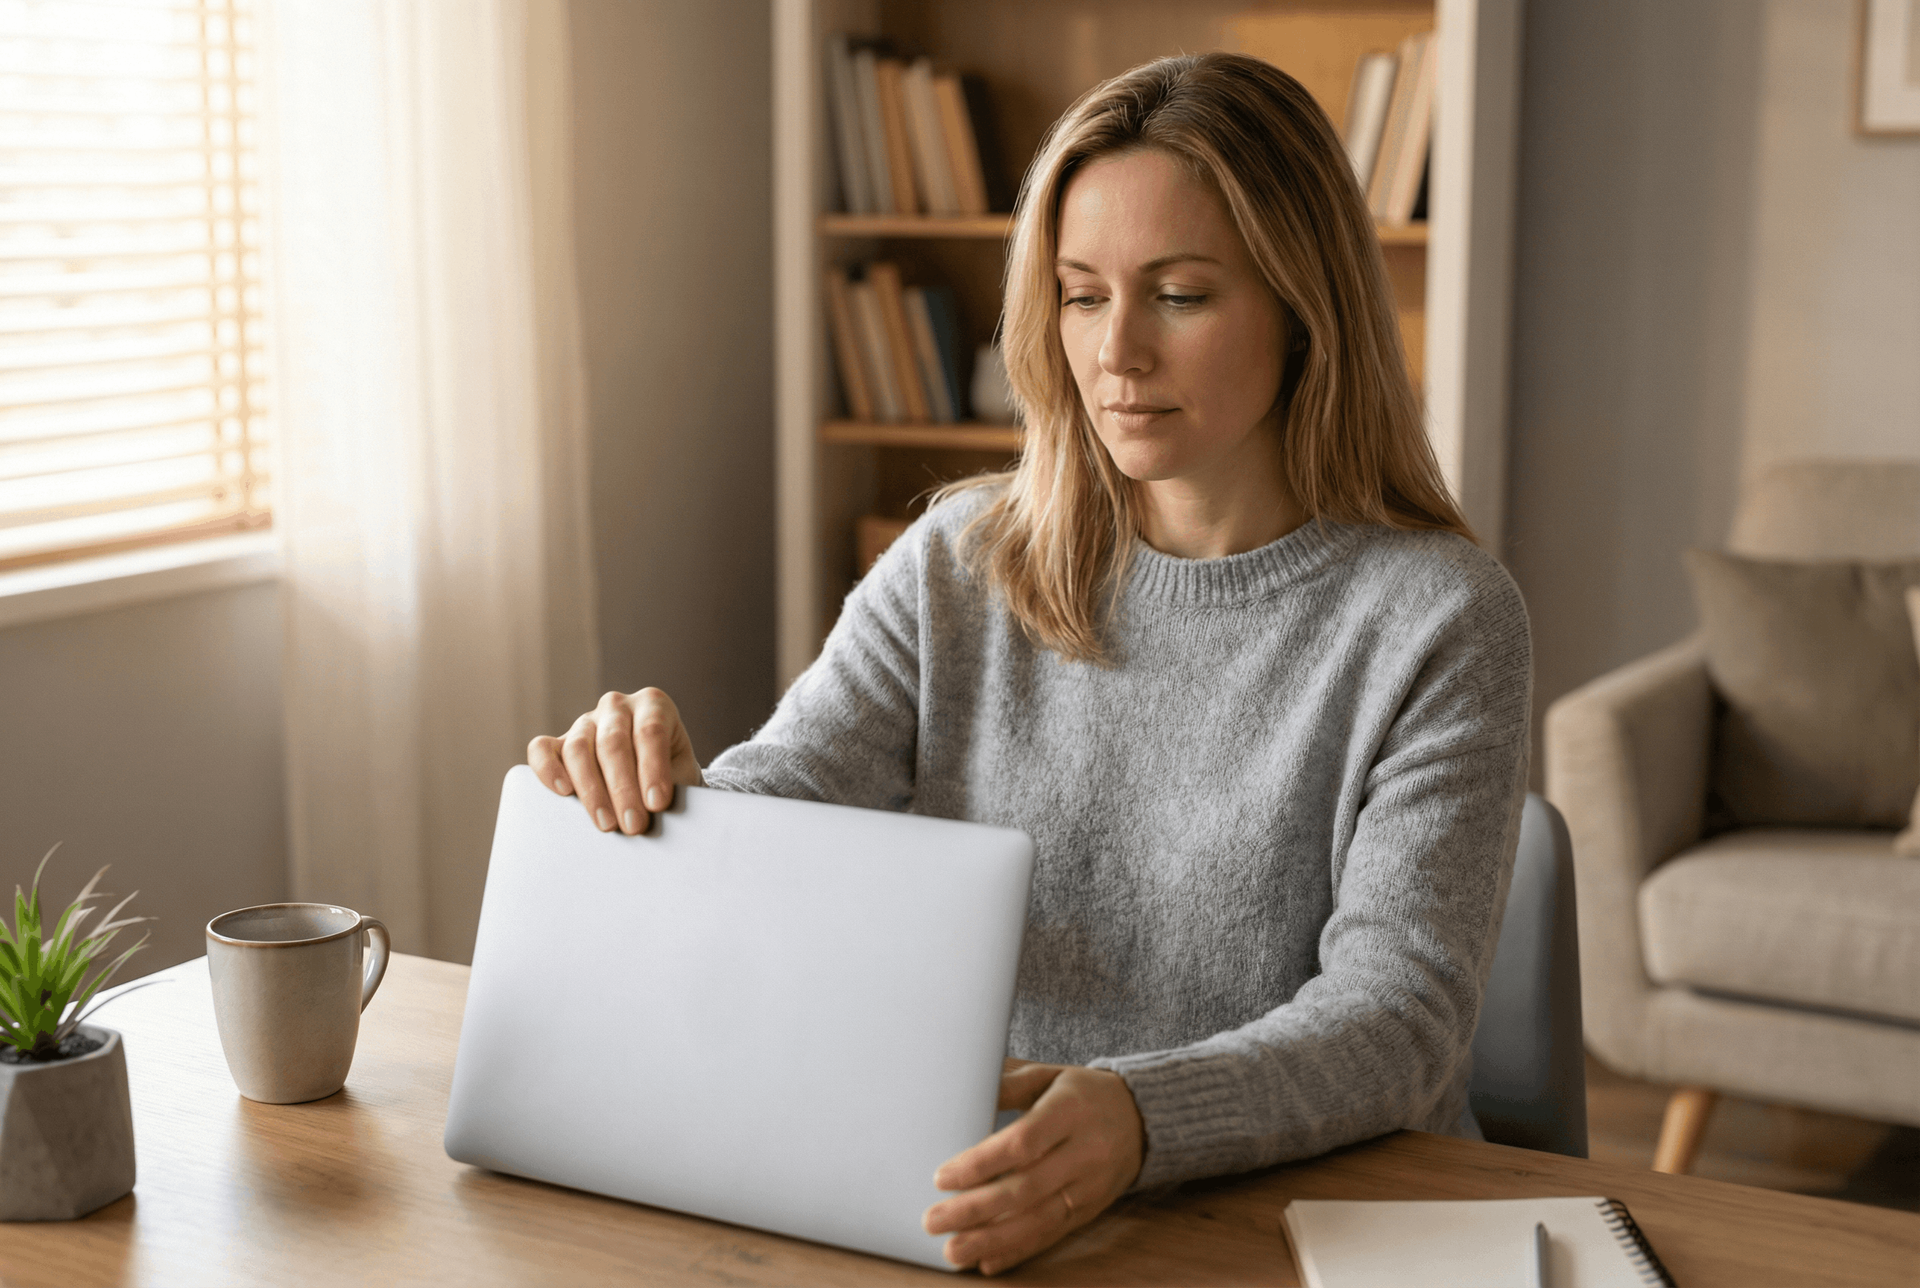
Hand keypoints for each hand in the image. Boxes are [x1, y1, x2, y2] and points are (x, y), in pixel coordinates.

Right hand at [527, 688, 704, 834]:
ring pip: (579, 749)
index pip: (650, 732)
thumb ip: (673, 785)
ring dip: (592, 791)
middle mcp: (617, 707)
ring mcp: (586, 722)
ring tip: (606, 824)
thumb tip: (658, 811)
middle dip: (623, 789)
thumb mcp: (682, 774)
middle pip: (613, 743)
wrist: (653, 777)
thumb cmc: (671, 774)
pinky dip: (548, 769)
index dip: (653, 769)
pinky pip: (543, 749)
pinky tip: (562, 792)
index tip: (657, 804)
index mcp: (654, 705)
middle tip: (633, 824)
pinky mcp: (559, 742)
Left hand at [923, 1059, 1144, 1274]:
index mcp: (1069, 1112)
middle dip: (975, 1210)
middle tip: (933, 1221)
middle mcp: (1084, 1153)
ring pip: (1038, 1220)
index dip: (981, 1164)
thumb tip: (962, 1091)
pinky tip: (988, 1261)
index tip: (942, 1177)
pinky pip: (1053, 1235)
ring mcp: (1090, 1186)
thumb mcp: (1049, 1075)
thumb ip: (1009, 1083)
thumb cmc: (1082, 1094)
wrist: (1142, 1117)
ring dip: (992, 1240)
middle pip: (1025, 1188)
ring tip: (954, 1252)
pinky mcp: (1091, 1210)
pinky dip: (1018, 1251)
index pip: (1023, 1143)